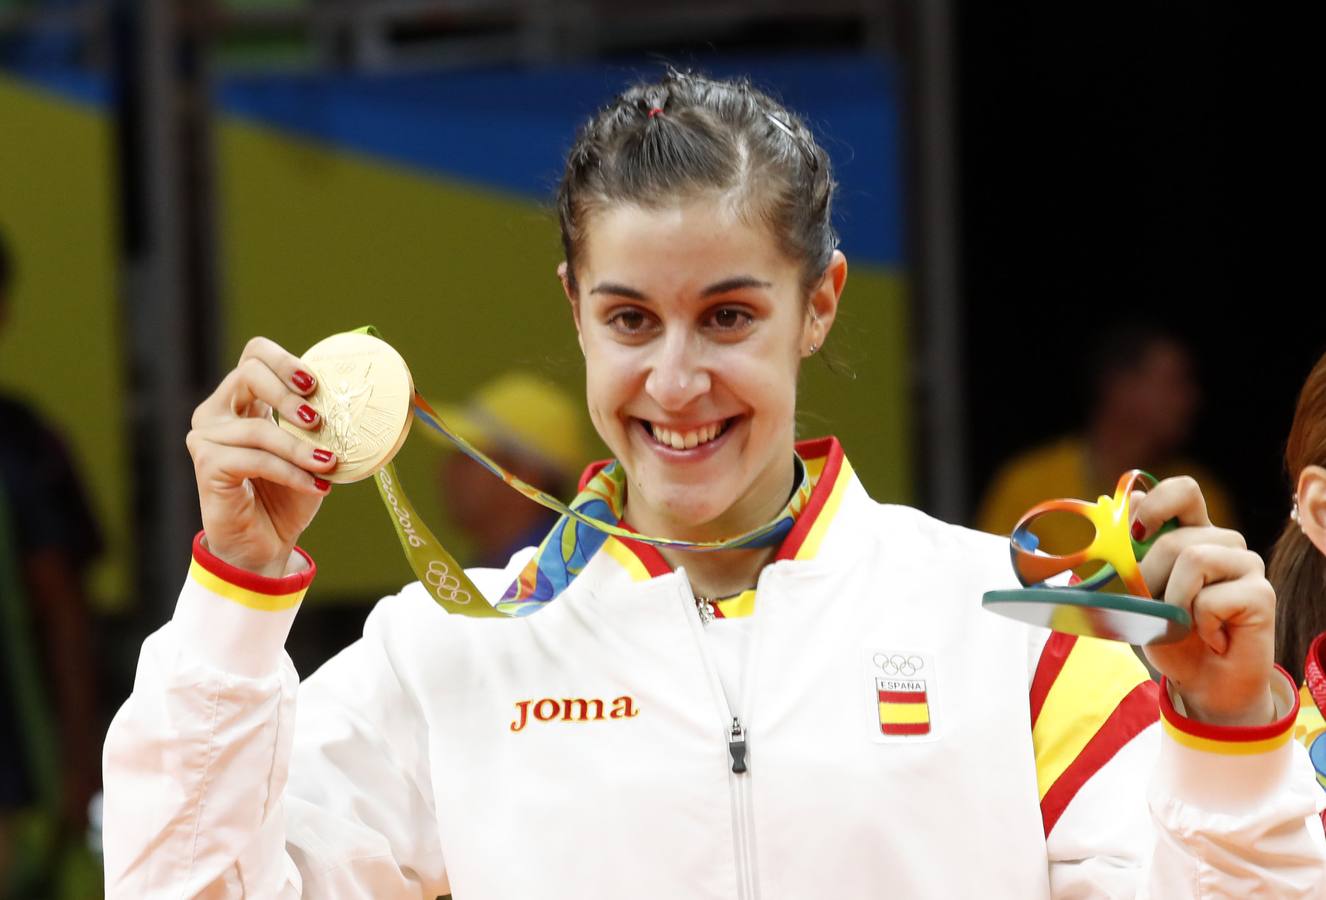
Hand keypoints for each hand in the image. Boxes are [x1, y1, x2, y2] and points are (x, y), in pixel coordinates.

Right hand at [186, 337, 338, 575]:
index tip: (315, 384)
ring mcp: (207, 437)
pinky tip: (316, 486)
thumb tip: (357, 400)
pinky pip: (254, 459)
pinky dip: (290, 472)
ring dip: (299, 448)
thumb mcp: (312, 451)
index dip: (285, 361)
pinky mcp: (207, 465)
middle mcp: (218, 412)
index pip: (255, 355)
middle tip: (319, 421)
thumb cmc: (289, 494)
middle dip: (289, 395)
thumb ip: (321, 425)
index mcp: (242, 400)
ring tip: (329, 465)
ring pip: (258, 427)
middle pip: (248, 373)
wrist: (267, 544)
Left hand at [1136, 476, 1276, 725]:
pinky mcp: (1261, 593)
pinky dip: (1200, 623)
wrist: (1203, 681)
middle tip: (1156, 608)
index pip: (1183, 491)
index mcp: (1193, 534)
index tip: (1136, 533)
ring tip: (1184, 624)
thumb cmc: (1170, 634)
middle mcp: (1223, 542)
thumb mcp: (1138, 592)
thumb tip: (1133, 500)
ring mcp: (1246, 565)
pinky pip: (1212, 597)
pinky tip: (1212, 636)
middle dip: (1150, 577)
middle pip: (1177, 537)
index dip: (1158, 503)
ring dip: (1174, 600)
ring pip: (1195, 558)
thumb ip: (1134, 550)